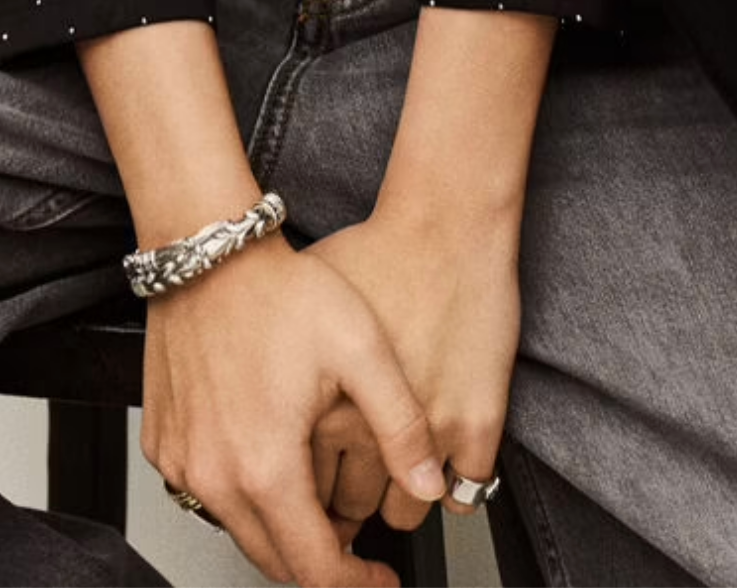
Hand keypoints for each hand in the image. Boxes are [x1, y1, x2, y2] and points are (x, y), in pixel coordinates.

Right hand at [140, 230, 449, 585]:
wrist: (207, 248)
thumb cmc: (278, 291)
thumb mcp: (362, 348)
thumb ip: (401, 425)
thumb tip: (429, 487)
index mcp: (265, 467)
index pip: (315, 568)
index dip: (356, 583)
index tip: (381, 578)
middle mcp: (214, 477)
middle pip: (274, 560)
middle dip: (321, 562)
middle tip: (358, 542)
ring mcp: (182, 462)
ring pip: (239, 530)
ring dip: (282, 529)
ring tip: (320, 496)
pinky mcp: (163, 442)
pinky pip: (206, 494)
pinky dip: (242, 496)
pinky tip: (271, 460)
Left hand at [302, 206, 520, 537]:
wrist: (445, 225)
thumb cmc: (375, 253)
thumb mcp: (303, 318)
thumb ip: (283, 374)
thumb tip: (258, 412)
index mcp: (321, 407)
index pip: (303, 494)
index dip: (305, 503)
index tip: (311, 500)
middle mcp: (369, 429)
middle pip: (351, 509)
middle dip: (346, 506)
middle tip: (348, 485)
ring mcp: (429, 434)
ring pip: (405, 512)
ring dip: (398, 499)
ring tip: (391, 470)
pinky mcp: (478, 428)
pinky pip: (463, 496)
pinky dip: (451, 483)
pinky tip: (437, 457)